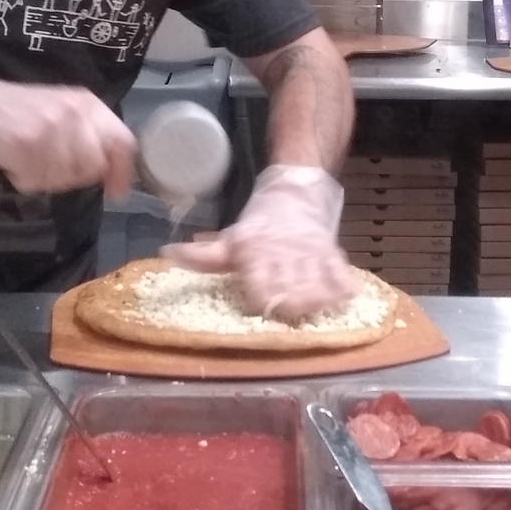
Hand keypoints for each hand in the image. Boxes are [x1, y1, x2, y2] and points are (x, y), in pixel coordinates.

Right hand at [0, 61, 134, 196]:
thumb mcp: (61, 109)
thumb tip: (112, 170)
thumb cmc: (16, 109)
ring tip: (28, 160)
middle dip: (74, 176)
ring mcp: (50, 130)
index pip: (122, 141)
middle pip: (93, 166)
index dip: (123, 171)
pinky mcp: (25, 146)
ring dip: (46, 178)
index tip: (116, 191)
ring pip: (66, 177)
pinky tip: (13, 162)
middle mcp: (73, 114)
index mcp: (86, 103)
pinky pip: (38, 181)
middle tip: (50, 168)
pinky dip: (25, 179)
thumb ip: (88, 134)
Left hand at [164, 164, 351, 321]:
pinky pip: (341, 273)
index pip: (259, 283)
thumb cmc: (258, 228)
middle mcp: (284, 256)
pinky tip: (342, 300)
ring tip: (314, 311)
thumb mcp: (230, 241)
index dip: (262, 299)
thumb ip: (202, 256)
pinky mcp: (332, 253)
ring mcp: (311, 255)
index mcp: (256, 254)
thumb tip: (167, 254)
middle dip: (291, 305)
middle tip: (289, 315)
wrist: (296, 194)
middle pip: (290, 289)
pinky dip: (343, 288)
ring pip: (317, 284)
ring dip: (316, 300)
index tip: (262, 309)